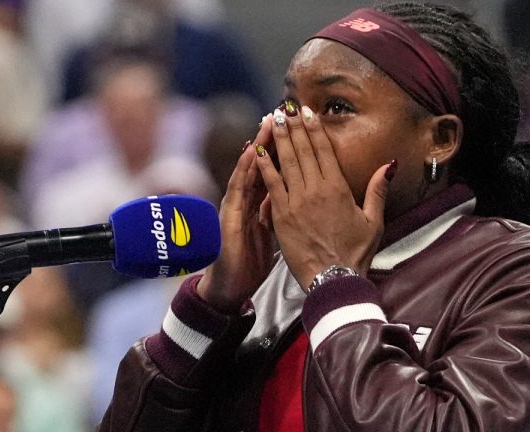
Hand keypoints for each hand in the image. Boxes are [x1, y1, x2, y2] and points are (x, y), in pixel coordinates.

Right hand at [197, 118, 275, 312]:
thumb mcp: (268, 232)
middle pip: (261, 164)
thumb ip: (276, 211)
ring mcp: (236, 206)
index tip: (298, 127)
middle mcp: (246, 199)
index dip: (284, 149)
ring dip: (258, 145)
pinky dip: (246, 170)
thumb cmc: (250, 260)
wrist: (231, 285)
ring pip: (248, 169)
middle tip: (283, 113)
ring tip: (268, 123)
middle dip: (272, 138)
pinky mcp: (231, 217)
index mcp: (258, 202)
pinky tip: (254, 153)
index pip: (274, 170)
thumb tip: (290, 197)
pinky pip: (239, 189)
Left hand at [255, 106, 392, 289]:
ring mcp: (296, 202)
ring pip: (285, 162)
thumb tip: (389, 164)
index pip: (324, 150)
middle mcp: (316, 190)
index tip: (307, 111)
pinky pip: (271, 184)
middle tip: (285, 106)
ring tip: (273, 118)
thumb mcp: (374, 221)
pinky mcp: (281, 215)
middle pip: (302, 150)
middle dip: (293, 126)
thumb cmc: (355, 253)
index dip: (314, 128)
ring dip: (279, 138)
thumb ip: (377, 190)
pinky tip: (258, 149)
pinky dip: (264, 165)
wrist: (333, 280)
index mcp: (338, 188)